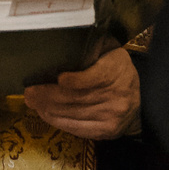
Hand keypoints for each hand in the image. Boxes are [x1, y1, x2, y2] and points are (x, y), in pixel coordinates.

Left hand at [22, 44, 140, 139]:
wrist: (138, 100)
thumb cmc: (116, 69)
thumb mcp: (110, 51)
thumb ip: (92, 46)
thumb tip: (63, 37)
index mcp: (117, 71)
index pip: (95, 78)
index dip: (76, 80)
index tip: (59, 77)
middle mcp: (117, 96)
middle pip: (78, 98)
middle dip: (49, 96)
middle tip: (29, 92)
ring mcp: (112, 117)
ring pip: (73, 114)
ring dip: (49, 109)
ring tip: (33, 102)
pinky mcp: (106, 131)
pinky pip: (76, 128)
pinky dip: (57, 121)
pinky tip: (45, 113)